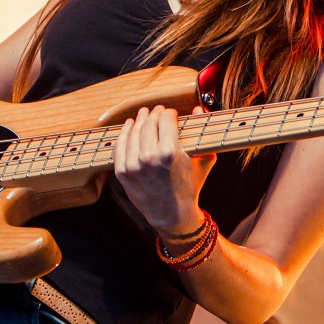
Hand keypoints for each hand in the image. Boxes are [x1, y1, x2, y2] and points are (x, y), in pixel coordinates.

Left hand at [113, 105, 215, 234]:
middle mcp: (149, 157)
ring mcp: (133, 165)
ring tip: (144, 115)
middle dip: (154, 114)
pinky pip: (120, 146)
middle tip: (157, 110)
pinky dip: (124, 133)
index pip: (166, 120)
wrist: (171, 214)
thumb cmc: (190, 187)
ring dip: (139, 120)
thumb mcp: (203, 160)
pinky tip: (129, 125)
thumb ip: (202, 133)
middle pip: (148, 124)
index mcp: (170, 152)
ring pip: (133, 132)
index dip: (169, 113)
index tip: (171, 113)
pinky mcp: (122, 172)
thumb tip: (199, 109)